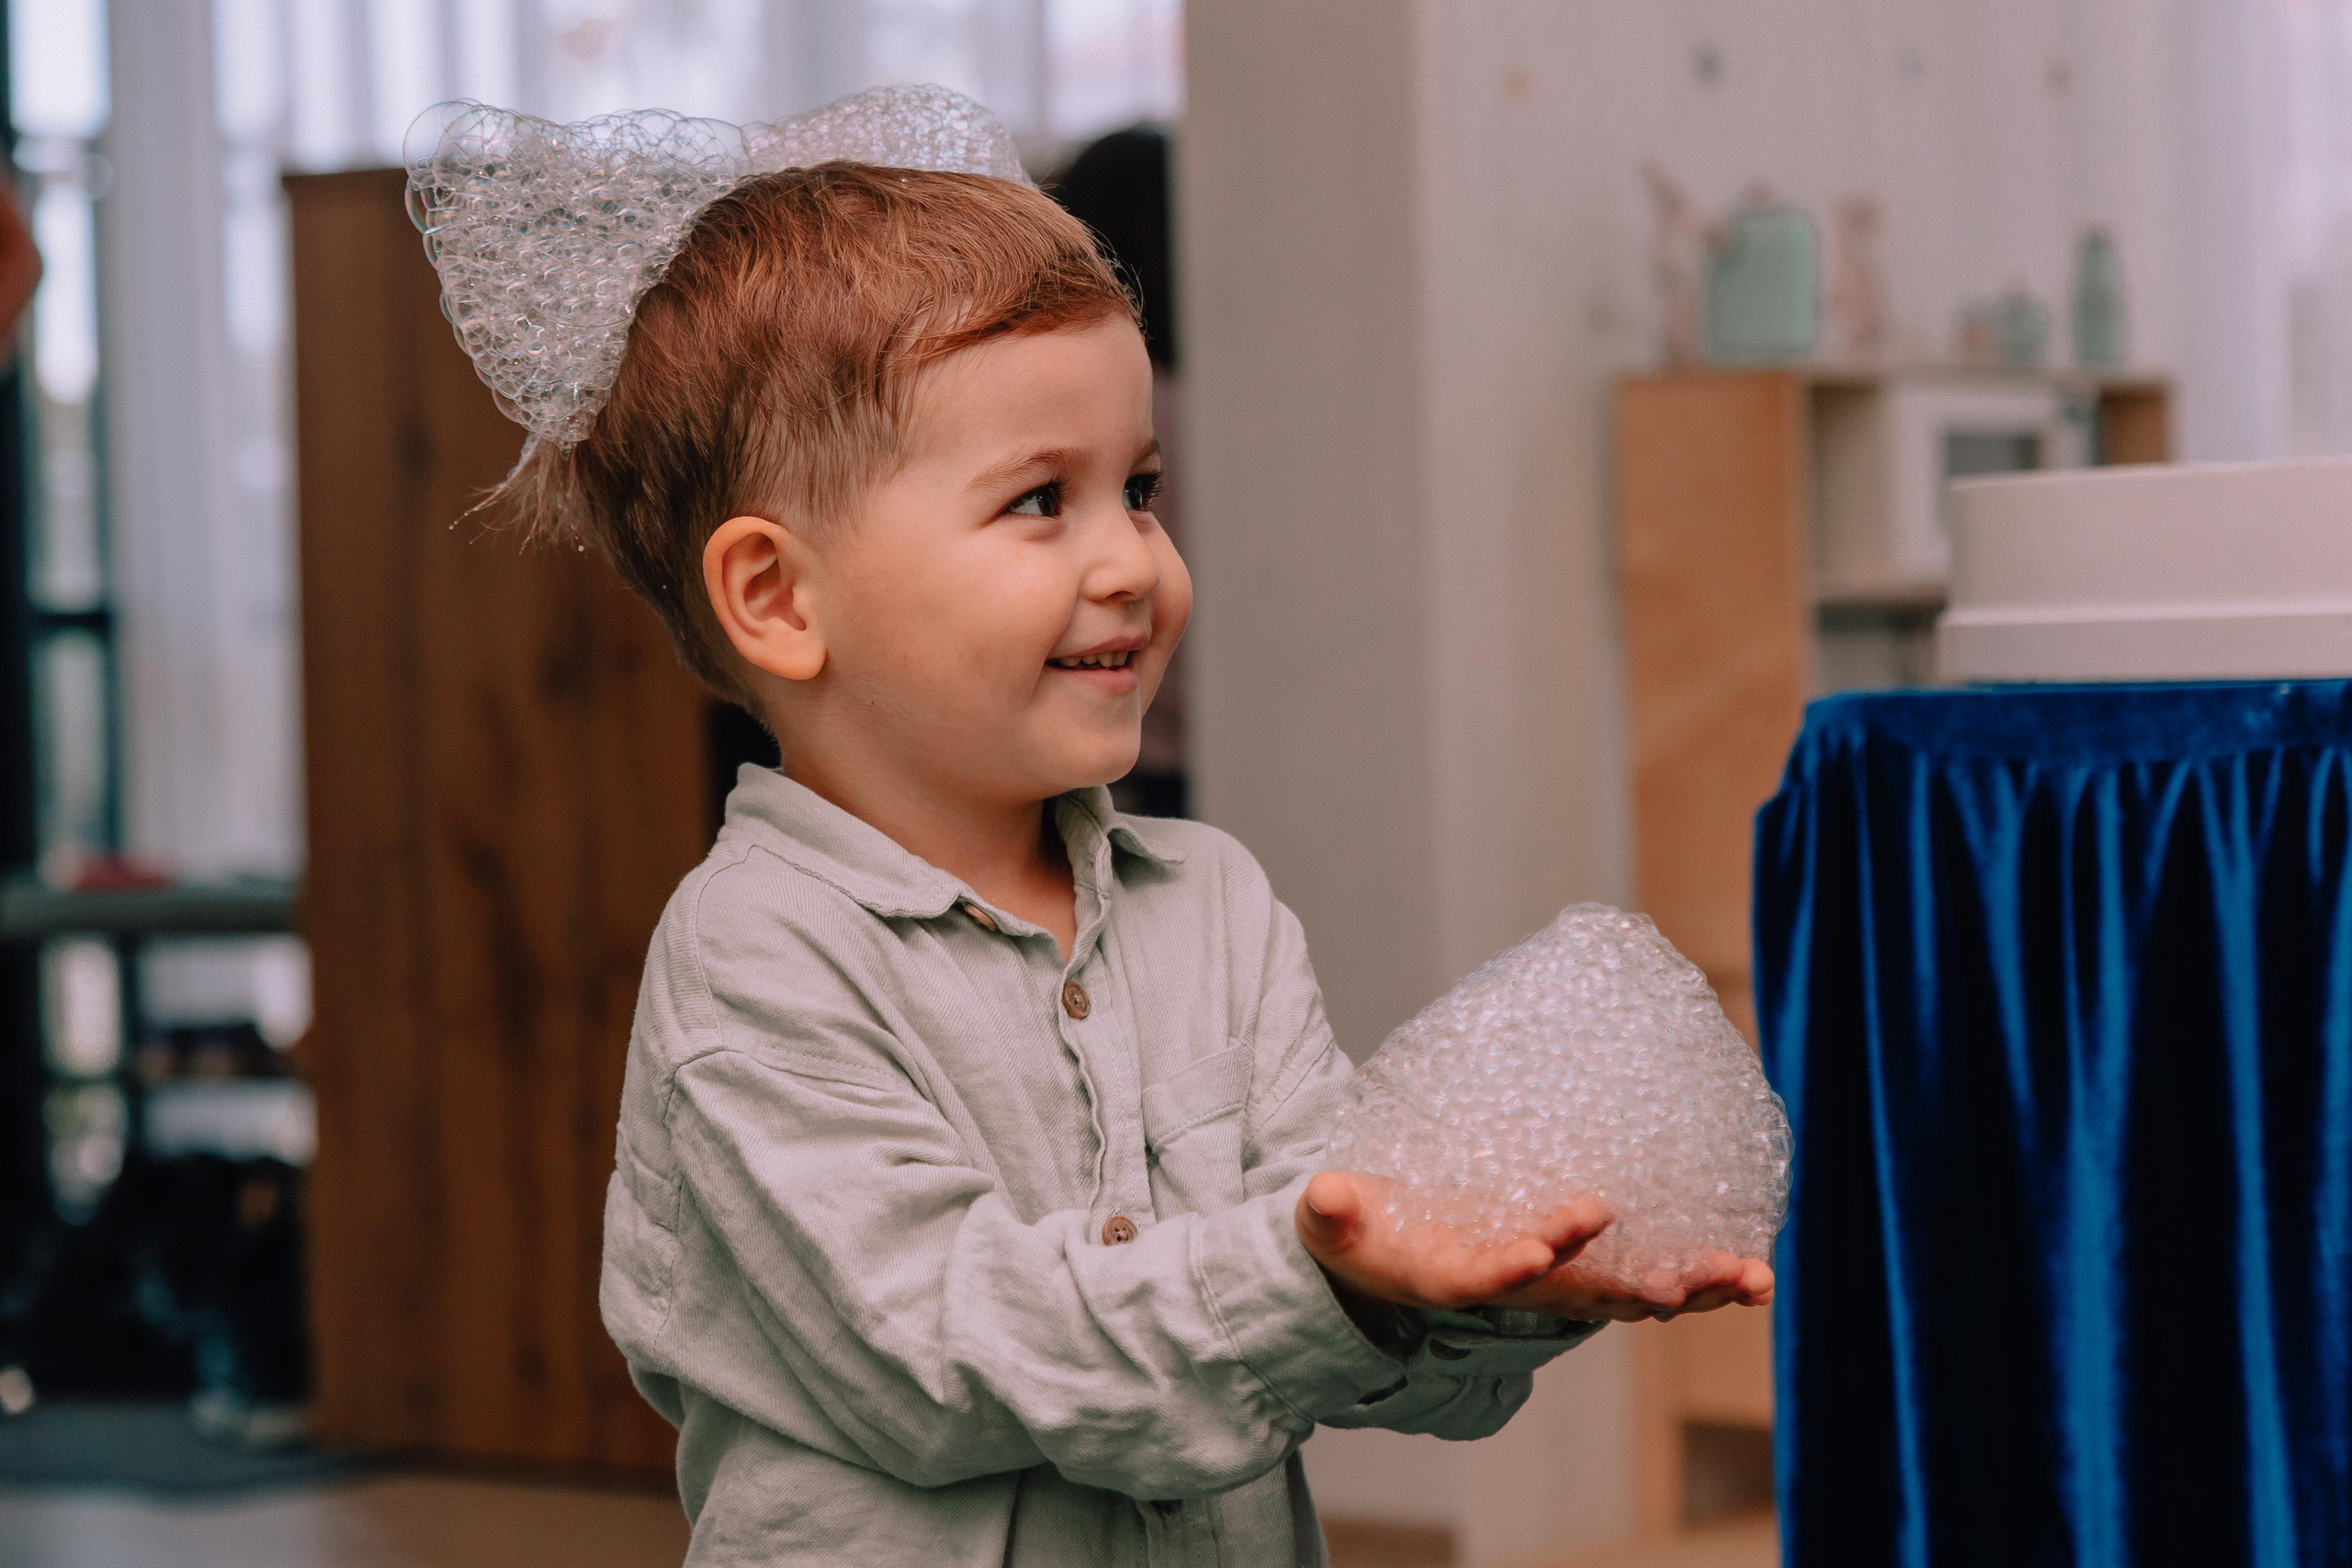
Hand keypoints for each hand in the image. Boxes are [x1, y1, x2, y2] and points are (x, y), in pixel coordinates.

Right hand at [1295, 1171, 1773, 1323]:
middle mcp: (1513, 1288)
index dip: (1532, 1253)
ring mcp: (1551, 1285)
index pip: (1497, 1270)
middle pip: (1584, 1296)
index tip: (1569, 1225)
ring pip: (1628, 1295)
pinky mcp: (1575, 1274)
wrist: (1376, 1261)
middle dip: (1640, 1287)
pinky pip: (1641, 1282)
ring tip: (1754, 1279)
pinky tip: (1751, 1276)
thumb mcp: (1333, 1218)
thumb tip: (1324, 1194)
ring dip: (1692, 1289)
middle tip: (1693, 1281)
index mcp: (1455, 1274)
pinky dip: (1697, 1282)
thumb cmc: (1355, 1232)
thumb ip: (1331, 1207)